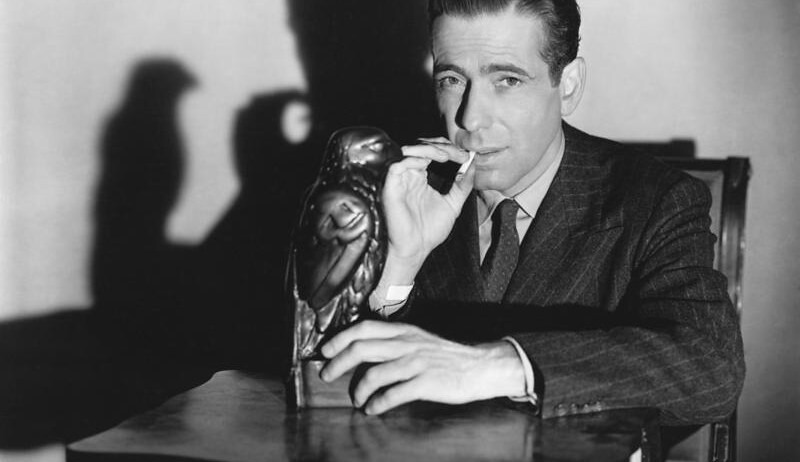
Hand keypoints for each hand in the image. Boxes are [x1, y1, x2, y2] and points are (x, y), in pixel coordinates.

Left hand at [319, 320, 524, 414]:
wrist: (479, 367)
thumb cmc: (446, 356)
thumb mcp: (419, 339)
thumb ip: (394, 341)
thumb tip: (363, 349)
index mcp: (404, 331)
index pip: (363, 328)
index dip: (340, 339)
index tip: (325, 351)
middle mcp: (407, 343)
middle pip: (361, 348)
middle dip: (337, 363)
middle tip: (327, 375)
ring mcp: (416, 363)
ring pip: (374, 374)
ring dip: (358, 390)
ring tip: (356, 399)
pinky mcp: (425, 382)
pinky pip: (392, 394)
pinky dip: (377, 404)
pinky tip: (373, 409)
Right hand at [382, 138, 475, 269]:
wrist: (415, 249)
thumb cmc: (429, 231)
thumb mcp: (453, 204)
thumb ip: (463, 185)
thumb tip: (473, 165)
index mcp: (421, 177)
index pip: (432, 152)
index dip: (449, 149)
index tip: (466, 157)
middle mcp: (409, 175)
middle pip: (422, 146)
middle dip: (442, 146)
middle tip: (459, 154)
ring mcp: (399, 180)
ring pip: (410, 151)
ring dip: (430, 149)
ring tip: (447, 155)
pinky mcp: (390, 187)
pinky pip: (398, 165)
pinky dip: (414, 159)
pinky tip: (428, 163)